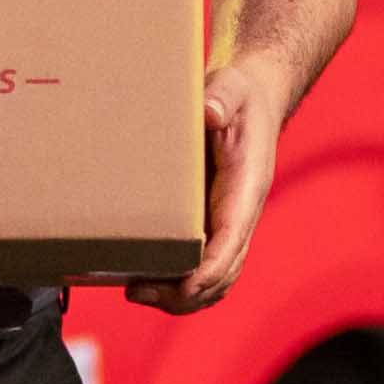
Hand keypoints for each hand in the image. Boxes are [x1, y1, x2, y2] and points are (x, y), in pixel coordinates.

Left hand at [132, 42, 295, 312]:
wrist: (248, 102)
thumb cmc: (237, 96)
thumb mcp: (230, 87)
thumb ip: (221, 97)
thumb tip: (209, 112)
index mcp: (247, 187)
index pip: (233, 238)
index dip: (211, 268)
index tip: (185, 286)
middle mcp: (241, 214)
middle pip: (223, 272)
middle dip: (186, 292)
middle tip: (137, 291)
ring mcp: (228, 224)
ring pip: (214, 278)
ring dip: (180, 296)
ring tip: (135, 292)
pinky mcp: (212, 224)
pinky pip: (203, 267)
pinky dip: (180, 284)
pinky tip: (145, 282)